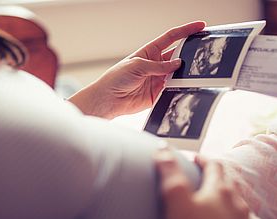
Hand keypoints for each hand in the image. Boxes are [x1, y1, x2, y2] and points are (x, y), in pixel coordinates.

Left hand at [69, 21, 204, 118]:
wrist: (108, 99)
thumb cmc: (116, 78)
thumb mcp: (138, 66)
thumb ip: (158, 66)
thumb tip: (178, 64)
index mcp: (149, 52)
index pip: (171, 38)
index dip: (185, 31)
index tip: (200, 26)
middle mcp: (155, 64)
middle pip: (177, 56)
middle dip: (190, 53)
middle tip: (202, 52)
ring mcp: (157, 79)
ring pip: (177, 74)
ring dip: (185, 74)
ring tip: (195, 72)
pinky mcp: (157, 93)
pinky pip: (172, 90)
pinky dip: (179, 89)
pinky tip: (185, 87)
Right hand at [155, 150, 251, 218]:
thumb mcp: (175, 197)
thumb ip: (169, 171)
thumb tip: (162, 149)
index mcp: (219, 192)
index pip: (214, 167)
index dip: (203, 160)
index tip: (196, 158)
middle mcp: (236, 206)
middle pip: (229, 185)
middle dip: (218, 178)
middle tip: (208, 177)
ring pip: (240, 207)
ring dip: (229, 201)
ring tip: (221, 202)